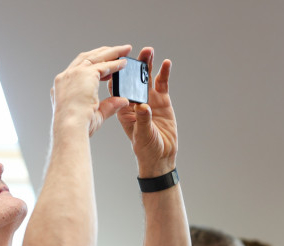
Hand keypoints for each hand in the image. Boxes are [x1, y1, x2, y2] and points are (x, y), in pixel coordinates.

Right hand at [51, 46, 133, 137]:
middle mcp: (65, 78)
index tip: (104, 66)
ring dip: (111, 53)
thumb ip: (109, 106)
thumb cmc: (77, 128)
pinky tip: (124, 63)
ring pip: (95, 57)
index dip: (92, 66)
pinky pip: (103, 65)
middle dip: (102, 54)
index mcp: (62, 88)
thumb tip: (123, 101)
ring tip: (125, 50)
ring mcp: (74, 74)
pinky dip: (115, 63)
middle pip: (86, 58)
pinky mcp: (84, 74)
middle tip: (117, 51)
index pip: (78, 70)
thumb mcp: (95, 114)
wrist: (70, 128)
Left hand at [114, 47, 177, 177]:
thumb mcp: (142, 135)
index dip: (117, 76)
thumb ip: (143, 120)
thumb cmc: (145, 148)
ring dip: (147, 65)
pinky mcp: (162, 100)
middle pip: (132, 79)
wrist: (160, 156)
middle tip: (134, 52)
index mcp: (123, 110)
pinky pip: (162, 84)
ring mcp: (149, 99)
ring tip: (148, 51)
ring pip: (146, 78)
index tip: (117, 64)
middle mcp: (134, 102)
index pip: (117, 89)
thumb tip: (143, 106)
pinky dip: (164, 73)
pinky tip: (166, 63)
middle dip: (132, 66)